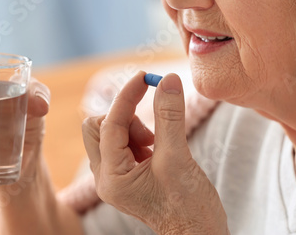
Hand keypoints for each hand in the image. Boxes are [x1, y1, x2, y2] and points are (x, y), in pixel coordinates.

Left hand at [82, 71, 228, 233]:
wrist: (198, 233)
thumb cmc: (188, 206)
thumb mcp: (177, 158)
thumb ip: (170, 116)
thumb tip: (167, 80)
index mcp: (111, 177)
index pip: (109, 124)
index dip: (126, 96)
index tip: (144, 76)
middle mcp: (107, 176)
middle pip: (98, 127)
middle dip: (125, 117)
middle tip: (153, 129)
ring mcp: (116, 175)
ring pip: (112, 132)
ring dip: (135, 127)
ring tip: (159, 144)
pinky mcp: (129, 173)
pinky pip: (125, 141)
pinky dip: (141, 135)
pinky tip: (159, 148)